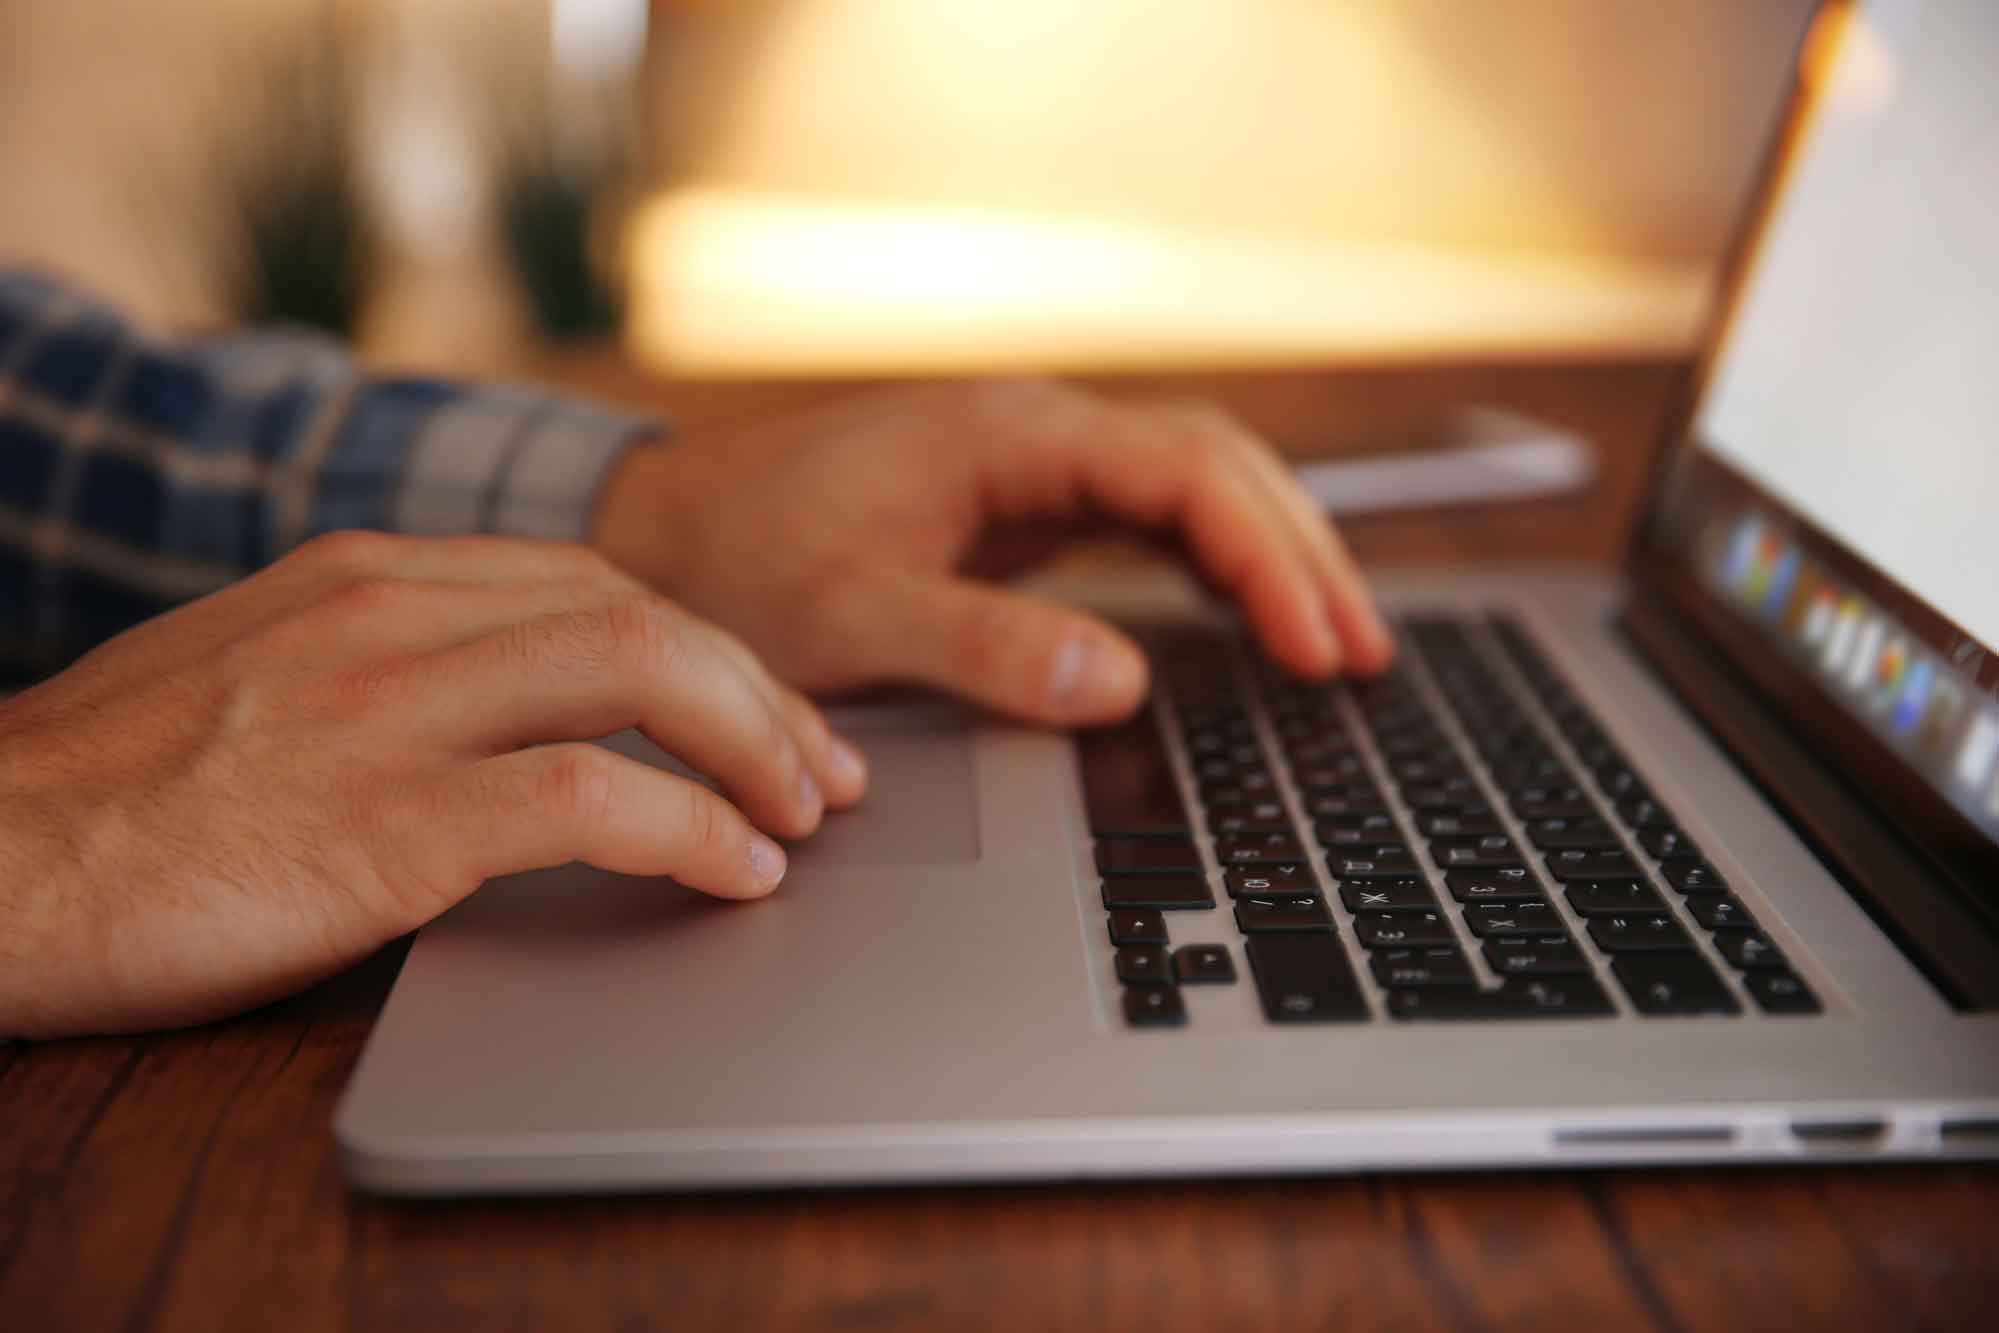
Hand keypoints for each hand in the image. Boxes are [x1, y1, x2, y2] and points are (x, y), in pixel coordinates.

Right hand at [0, 532, 865, 1037]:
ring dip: (754, 746)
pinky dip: (691, 829)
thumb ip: (386, 672)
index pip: (595, 583)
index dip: (707, 650)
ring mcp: (388, 707)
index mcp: (370, 577)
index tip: (765, 713)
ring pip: (641, 672)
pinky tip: (735, 870)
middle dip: (762, 693)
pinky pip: (591, 797)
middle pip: (646, 615)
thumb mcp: (259, 683)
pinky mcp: (383, 819)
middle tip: (824, 769)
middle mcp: (393, 615)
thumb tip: (508, 718)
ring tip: (803, 817)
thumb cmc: (116, 795)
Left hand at [595, 378, 1391, 726]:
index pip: (1188, 473)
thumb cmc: (740, 562)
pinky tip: (1243, 613)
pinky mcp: (1016, 506)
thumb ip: (984, 645)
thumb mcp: (852, 615)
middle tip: (1358, 655)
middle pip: (1215, 465)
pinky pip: (1145, 517)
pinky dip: (1211, 562)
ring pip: (1191, 484)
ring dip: (1268, 552)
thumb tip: (1120, 680)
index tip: (1316, 644)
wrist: (662, 532)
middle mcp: (1034, 433)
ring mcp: (1030, 466)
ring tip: (1334, 640)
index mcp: (1010, 436)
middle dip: (1297, 554)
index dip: (1268, 557)